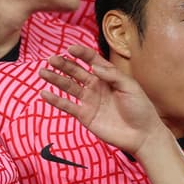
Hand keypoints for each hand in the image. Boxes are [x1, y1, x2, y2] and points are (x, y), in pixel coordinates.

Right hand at [39, 43, 168, 156]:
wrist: (141, 135)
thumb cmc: (140, 108)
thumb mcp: (130, 87)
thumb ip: (112, 75)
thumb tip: (93, 66)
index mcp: (108, 76)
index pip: (91, 60)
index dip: (81, 53)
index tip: (70, 48)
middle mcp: (96, 86)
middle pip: (76, 71)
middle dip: (63, 64)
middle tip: (51, 59)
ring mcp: (89, 100)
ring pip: (68, 86)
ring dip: (55, 79)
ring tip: (43, 72)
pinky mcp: (85, 115)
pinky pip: (67, 106)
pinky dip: (56, 100)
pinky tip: (45, 93)